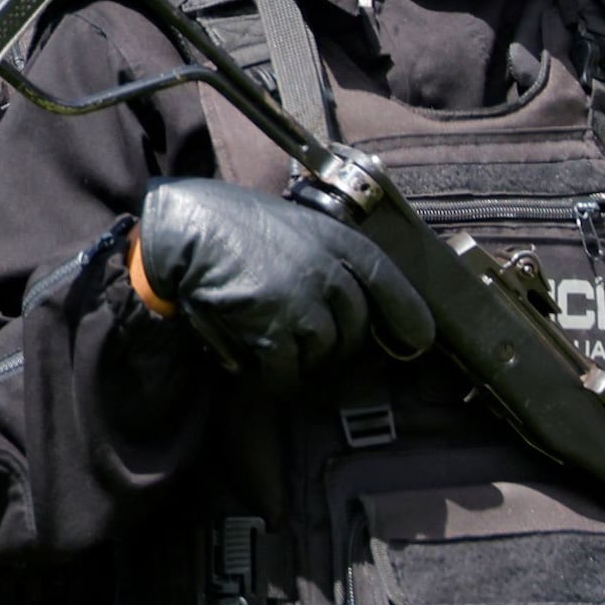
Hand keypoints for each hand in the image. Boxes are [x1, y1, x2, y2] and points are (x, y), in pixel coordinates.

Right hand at [126, 178, 432, 384]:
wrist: (187, 230)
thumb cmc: (236, 225)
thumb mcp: (297, 224)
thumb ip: (328, 255)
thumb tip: (352, 298)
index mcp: (338, 240)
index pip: (389, 282)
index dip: (408, 316)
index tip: (417, 341)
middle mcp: (328, 271)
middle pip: (356, 328)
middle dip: (339, 344)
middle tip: (313, 345)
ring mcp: (302, 302)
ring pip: (325, 353)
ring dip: (306, 359)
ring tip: (282, 350)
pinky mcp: (273, 330)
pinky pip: (290, 372)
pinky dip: (280, 380)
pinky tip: (269, 374)